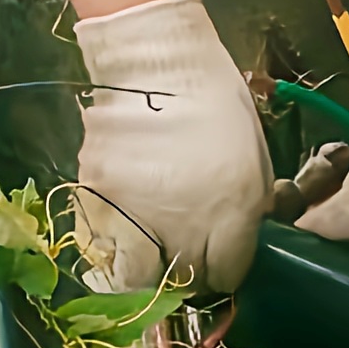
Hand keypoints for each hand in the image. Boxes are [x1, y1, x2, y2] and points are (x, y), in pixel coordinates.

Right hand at [72, 0, 272, 291]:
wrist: (154, 64)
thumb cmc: (216, 103)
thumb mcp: (254, 158)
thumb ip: (248, 209)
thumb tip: (237, 241)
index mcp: (231, 211)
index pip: (227, 275)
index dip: (227, 269)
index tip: (224, 257)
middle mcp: (181, 224)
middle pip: (181, 283)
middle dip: (188, 274)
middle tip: (188, 255)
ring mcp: (132, 216)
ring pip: (132, 279)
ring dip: (144, 272)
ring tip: (151, 251)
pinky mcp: (94, 201)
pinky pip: (100, 245)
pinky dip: (112, 246)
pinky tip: (124, 227)